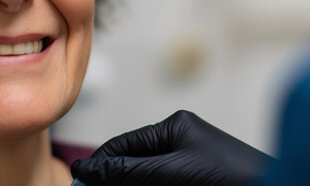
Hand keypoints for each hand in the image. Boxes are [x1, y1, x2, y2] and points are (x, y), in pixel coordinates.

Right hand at [71, 110, 269, 185]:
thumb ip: (127, 172)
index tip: (77, 185)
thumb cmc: (232, 178)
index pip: (122, 146)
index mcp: (175, 129)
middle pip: (131, 166)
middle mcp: (181, 144)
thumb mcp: (171, 172)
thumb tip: (86, 170)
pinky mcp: (196, 181)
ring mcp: (190, 166)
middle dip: (113, 182)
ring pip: (145, 179)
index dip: (98, 167)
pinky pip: (161, 183)